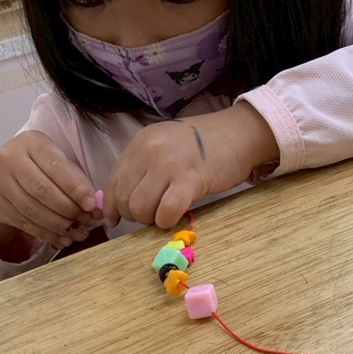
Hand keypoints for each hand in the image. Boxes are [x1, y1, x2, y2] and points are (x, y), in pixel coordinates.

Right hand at [0, 130, 98, 258]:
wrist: (8, 173)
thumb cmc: (43, 167)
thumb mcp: (61, 164)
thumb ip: (78, 182)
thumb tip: (95, 208)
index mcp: (31, 143)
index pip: (55, 167)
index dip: (75, 188)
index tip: (91, 204)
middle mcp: (10, 159)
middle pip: (41, 190)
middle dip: (67, 209)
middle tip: (85, 220)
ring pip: (31, 209)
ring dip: (58, 225)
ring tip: (78, 232)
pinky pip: (24, 223)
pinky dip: (46, 233)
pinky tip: (62, 238)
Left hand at [102, 104, 278, 229]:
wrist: (239, 133)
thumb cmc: (205, 144)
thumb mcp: (165, 146)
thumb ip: (142, 167)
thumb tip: (119, 205)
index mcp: (141, 143)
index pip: (114, 182)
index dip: (113, 207)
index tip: (116, 220)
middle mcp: (150, 151)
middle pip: (125, 198)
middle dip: (135, 215)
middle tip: (153, 213)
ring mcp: (169, 164)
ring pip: (140, 207)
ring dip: (151, 219)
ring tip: (165, 213)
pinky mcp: (190, 179)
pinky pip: (166, 211)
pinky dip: (167, 220)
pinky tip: (176, 215)